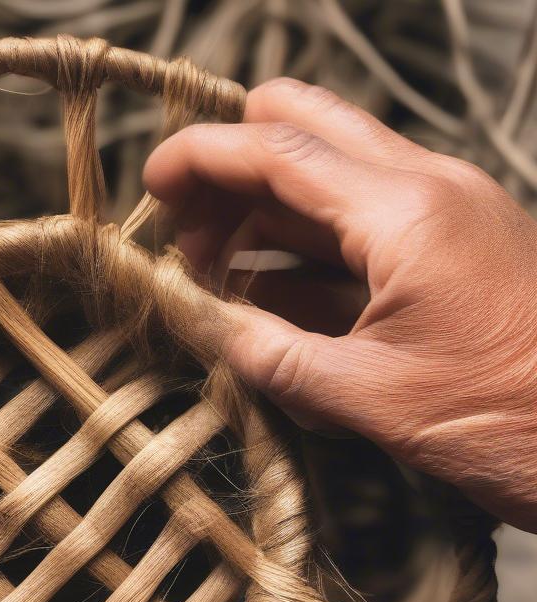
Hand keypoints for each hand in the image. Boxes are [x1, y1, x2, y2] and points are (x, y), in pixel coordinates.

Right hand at [145, 77, 536, 531]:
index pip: (280, 147)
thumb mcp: (369, 399)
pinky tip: (263, 295)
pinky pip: (357, 225)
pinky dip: (300, 248)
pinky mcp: (450, 251)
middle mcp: (427, 191)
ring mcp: (443, 216)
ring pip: (328, 175)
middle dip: (232, 167)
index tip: (150, 183)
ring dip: (260, 211)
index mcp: (406, 213)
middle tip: (185, 230)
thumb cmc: (511, 422)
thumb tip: (208, 329)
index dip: (202, 156)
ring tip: (211, 275)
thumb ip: (273, 357)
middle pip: (306, 128)